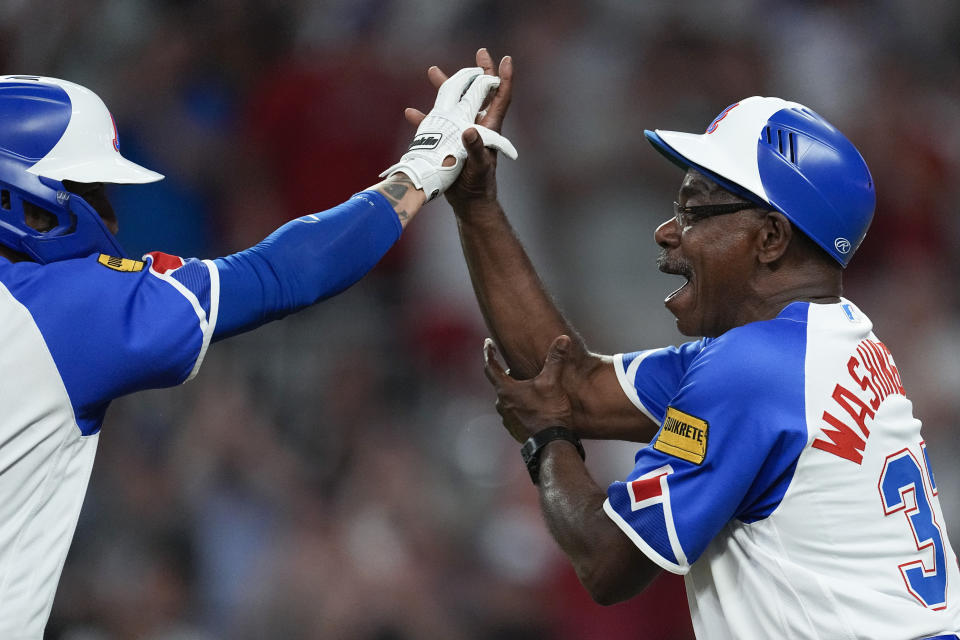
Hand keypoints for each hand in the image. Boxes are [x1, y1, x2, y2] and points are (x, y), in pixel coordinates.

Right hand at [403, 48, 514, 207]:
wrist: (468, 203)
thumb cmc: (478, 186)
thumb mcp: (478, 167)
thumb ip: (476, 148)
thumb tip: (469, 129)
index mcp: (489, 128)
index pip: (499, 98)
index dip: (503, 78)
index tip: (504, 59)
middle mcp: (477, 126)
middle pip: (479, 94)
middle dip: (478, 74)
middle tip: (479, 53)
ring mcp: (462, 133)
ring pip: (455, 104)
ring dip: (447, 89)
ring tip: (434, 70)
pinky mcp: (449, 143)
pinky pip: (435, 126)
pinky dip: (424, 118)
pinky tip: (411, 112)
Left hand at [483, 335, 573, 442]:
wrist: (552, 443)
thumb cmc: (549, 412)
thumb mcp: (553, 382)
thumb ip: (556, 359)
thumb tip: (563, 339)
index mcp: (505, 390)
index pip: (491, 366)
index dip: (488, 352)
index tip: (487, 342)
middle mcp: (501, 404)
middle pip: (501, 382)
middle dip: (508, 373)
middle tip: (519, 365)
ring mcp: (507, 418)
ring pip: (507, 398)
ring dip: (515, 391)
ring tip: (528, 386)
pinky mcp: (514, 429)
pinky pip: (513, 411)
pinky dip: (520, 405)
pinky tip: (532, 405)